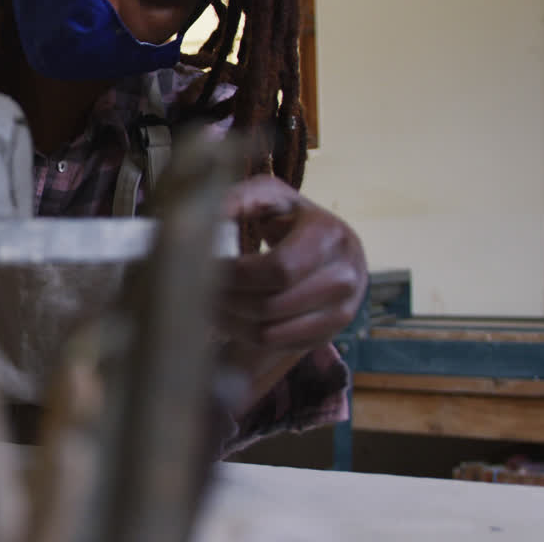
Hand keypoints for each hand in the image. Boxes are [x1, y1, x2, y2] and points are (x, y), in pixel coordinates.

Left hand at [217, 175, 365, 353]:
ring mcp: (342, 310)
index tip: (207, 268)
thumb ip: (239, 199)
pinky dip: (246, 338)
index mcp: (330, 236)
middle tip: (198, 291)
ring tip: (209, 304)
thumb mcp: (267, 196)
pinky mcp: (329, 334)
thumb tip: (209, 214)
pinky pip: (278, 348)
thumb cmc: (287, 217)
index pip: (279, 269)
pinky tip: (230, 317)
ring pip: (272, 334)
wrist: (325, 243)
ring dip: (231, 323)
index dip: (237, 274)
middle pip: (272, 305)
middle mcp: (345, 276)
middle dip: (228, 300)